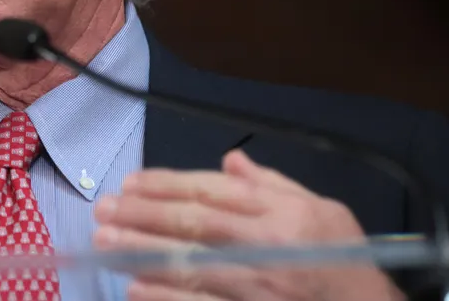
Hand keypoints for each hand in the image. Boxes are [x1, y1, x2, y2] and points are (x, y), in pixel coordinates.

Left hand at [93, 149, 405, 300]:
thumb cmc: (345, 263)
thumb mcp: (323, 212)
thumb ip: (273, 185)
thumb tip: (231, 160)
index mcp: (283, 215)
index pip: (214, 193)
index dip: (168, 185)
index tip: (130, 182)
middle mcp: (268, 248)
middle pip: (194, 225)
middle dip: (143, 215)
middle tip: (103, 208)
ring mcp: (257, 287)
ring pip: (191, 265)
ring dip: (142, 252)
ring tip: (105, 241)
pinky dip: (166, 298)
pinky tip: (134, 288)